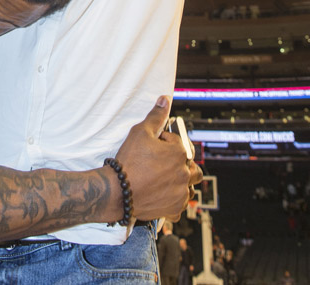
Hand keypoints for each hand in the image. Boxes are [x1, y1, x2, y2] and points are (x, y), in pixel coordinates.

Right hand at [115, 96, 202, 221]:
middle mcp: (184, 173)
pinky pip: (180, 206)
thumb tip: (164, 100)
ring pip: (189, 187)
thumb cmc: (129, 161)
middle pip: (191, 166)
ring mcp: (180, 192)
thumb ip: (156, 116)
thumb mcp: (140, 132)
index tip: (153, 147)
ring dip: (182, 183)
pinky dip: (174, 201)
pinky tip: (163, 196)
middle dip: (181, 163)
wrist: (118, 191)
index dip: (165, 143)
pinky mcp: (174, 208)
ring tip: (165, 180)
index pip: (178, 143)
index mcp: (180, 153)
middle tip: (163, 164)